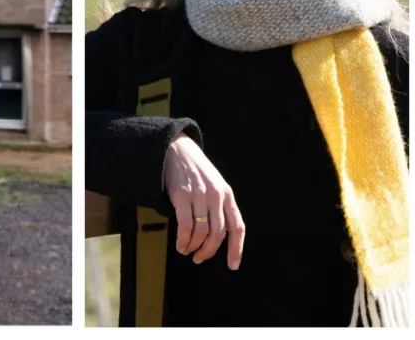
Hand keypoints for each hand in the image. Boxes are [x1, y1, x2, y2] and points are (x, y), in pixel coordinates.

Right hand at [163, 132, 244, 269]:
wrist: (176, 149)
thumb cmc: (195, 171)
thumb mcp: (214, 185)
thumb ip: (218, 206)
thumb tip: (216, 237)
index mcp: (227, 194)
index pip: (237, 226)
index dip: (237, 248)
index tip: (233, 265)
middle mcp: (216, 196)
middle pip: (218, 234)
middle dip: (209, 251)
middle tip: (199, 258)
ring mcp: (200, 195)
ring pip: (202, 233)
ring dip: (193, 247)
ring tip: (186, 250)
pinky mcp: (182, 196)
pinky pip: (185, 226)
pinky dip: (183, 240)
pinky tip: (180, 244)